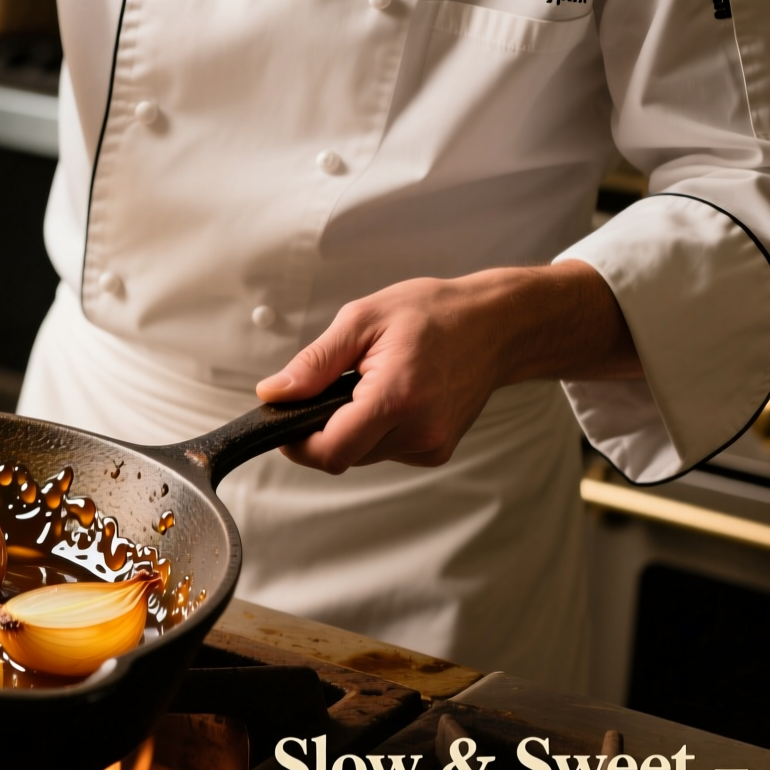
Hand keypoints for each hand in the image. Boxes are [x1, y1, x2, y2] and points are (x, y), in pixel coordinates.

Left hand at [255, 261, 640, 472]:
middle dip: (324, 429)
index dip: (297, 443)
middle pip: (342, 456)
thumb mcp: (362, 321)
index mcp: (396, 397)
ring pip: (363, 455)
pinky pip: (386, 451)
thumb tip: (274, 394)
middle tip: (335, 387)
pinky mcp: (438, 450)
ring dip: (352, 428)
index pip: (330, 451)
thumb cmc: (434, 314)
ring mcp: (432, 445)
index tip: (286, 423)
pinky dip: (377, 430)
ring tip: (371, 384)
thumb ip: (313, 363)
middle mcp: (419, 430)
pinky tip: (394, 397)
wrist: (496, 325)